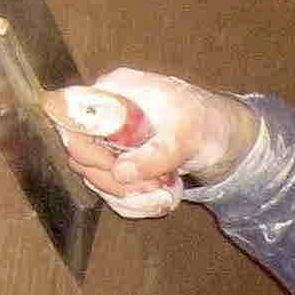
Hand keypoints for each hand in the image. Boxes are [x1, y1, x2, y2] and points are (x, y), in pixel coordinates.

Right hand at [46, 67, 258, 219]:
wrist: (223, 138)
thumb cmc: (206, 123)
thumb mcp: (187, 136)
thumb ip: (155, 154)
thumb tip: (120, 172)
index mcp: (115, 91)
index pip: (71, 115)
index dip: (83, 145)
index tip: (112, 165)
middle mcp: (105, 116)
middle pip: (81, 156)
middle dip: (114, 180)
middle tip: (152, 185)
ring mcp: (110, 143)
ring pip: (97, 180)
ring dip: (130, 196)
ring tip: (166, 194)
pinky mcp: (119, 165)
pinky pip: (113, 193)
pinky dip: (137, 203)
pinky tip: (163, 198)